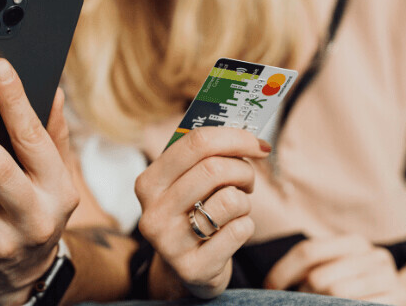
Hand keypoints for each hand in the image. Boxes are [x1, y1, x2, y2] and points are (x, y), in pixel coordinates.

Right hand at [134, 128, 269, 298]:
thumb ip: (204, 158)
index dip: (234, 137)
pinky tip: (232, 231)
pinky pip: (239, 231)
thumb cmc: (192, 214)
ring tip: (235, 209)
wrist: (185, 269)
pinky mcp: (192, 267)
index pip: (195, 142)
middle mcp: (153, 211)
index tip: (257, 143)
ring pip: (230, 200)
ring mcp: (169, 242)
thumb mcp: (185, 184)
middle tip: (248, 180)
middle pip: (214, 168)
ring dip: (244, 202)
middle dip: (244, 171)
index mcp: (149, 182)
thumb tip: (249, 136)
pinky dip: (245, 226)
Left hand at [265, 235, 405, 304]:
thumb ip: (311, 267)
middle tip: (306, 300)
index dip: (282, 272)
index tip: (269, 287)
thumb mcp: (336, 268)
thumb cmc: (357, 284)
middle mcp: (374, 255)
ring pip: (336, 293)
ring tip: (326, 304)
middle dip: (305, 293)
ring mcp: (389, 278)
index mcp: (354, 242)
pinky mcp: (399, 299)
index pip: (307, 252)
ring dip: (322, 304)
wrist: (403, 298)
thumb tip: (272, 284)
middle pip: (319, 277)